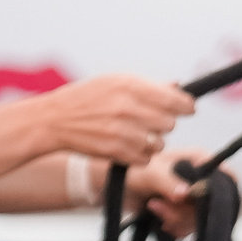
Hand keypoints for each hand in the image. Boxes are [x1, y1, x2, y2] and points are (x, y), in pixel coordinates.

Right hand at [37, 73, 194, 167]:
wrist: (54, 120)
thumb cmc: (86, 99)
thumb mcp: (115, 82)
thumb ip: (149, 86)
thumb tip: (178, 87)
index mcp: (131, 86)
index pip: (175, 100)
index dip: (186, 106)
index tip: (188, 109)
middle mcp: (128, 108)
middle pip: (170, 123)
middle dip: (165, 123)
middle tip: (151, 121)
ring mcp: (121, 131)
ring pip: (160, 143)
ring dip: (153, 141)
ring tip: (135, 134)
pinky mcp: (115, 151)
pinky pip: (145, 159)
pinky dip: (140, 155)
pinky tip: (127, 145)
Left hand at [126, 146, 216, 239]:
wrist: (115, 187)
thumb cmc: (132, 170)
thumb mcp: (150, 173)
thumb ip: (168, 181)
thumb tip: (185, 194)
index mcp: (199, 160)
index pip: (225, 175)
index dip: (221, 191)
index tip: (203, 202)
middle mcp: (200, 179)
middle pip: (212, 203)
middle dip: (187, 210)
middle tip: (162, 205)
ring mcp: (193, 198)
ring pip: (200, 218)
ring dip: (176, 219)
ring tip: (154, 208)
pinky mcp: (183, 213)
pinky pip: (189, 228)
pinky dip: (174, 228)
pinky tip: (160, 221)